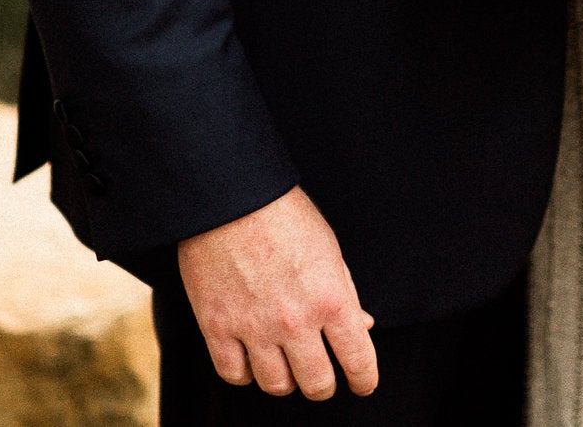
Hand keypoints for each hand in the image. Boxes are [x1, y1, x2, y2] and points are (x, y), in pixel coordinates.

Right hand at [176, 187, 378, 399]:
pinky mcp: (217, 327)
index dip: (365, 380)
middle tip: (321, 375)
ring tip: (285, 364)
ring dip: (286, 380)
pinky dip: (245, 374)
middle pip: (317, 384)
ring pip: (276, 386)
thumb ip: (346, 294)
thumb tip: (363, 326)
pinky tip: (251, 359)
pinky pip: (234, 375)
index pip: (358, 361)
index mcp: (331, 299)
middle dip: (324, 385)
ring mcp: (255, 328)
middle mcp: (296, 321)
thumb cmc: (284, 216)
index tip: (363, 384)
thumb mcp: (329, 250)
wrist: (231, 196)